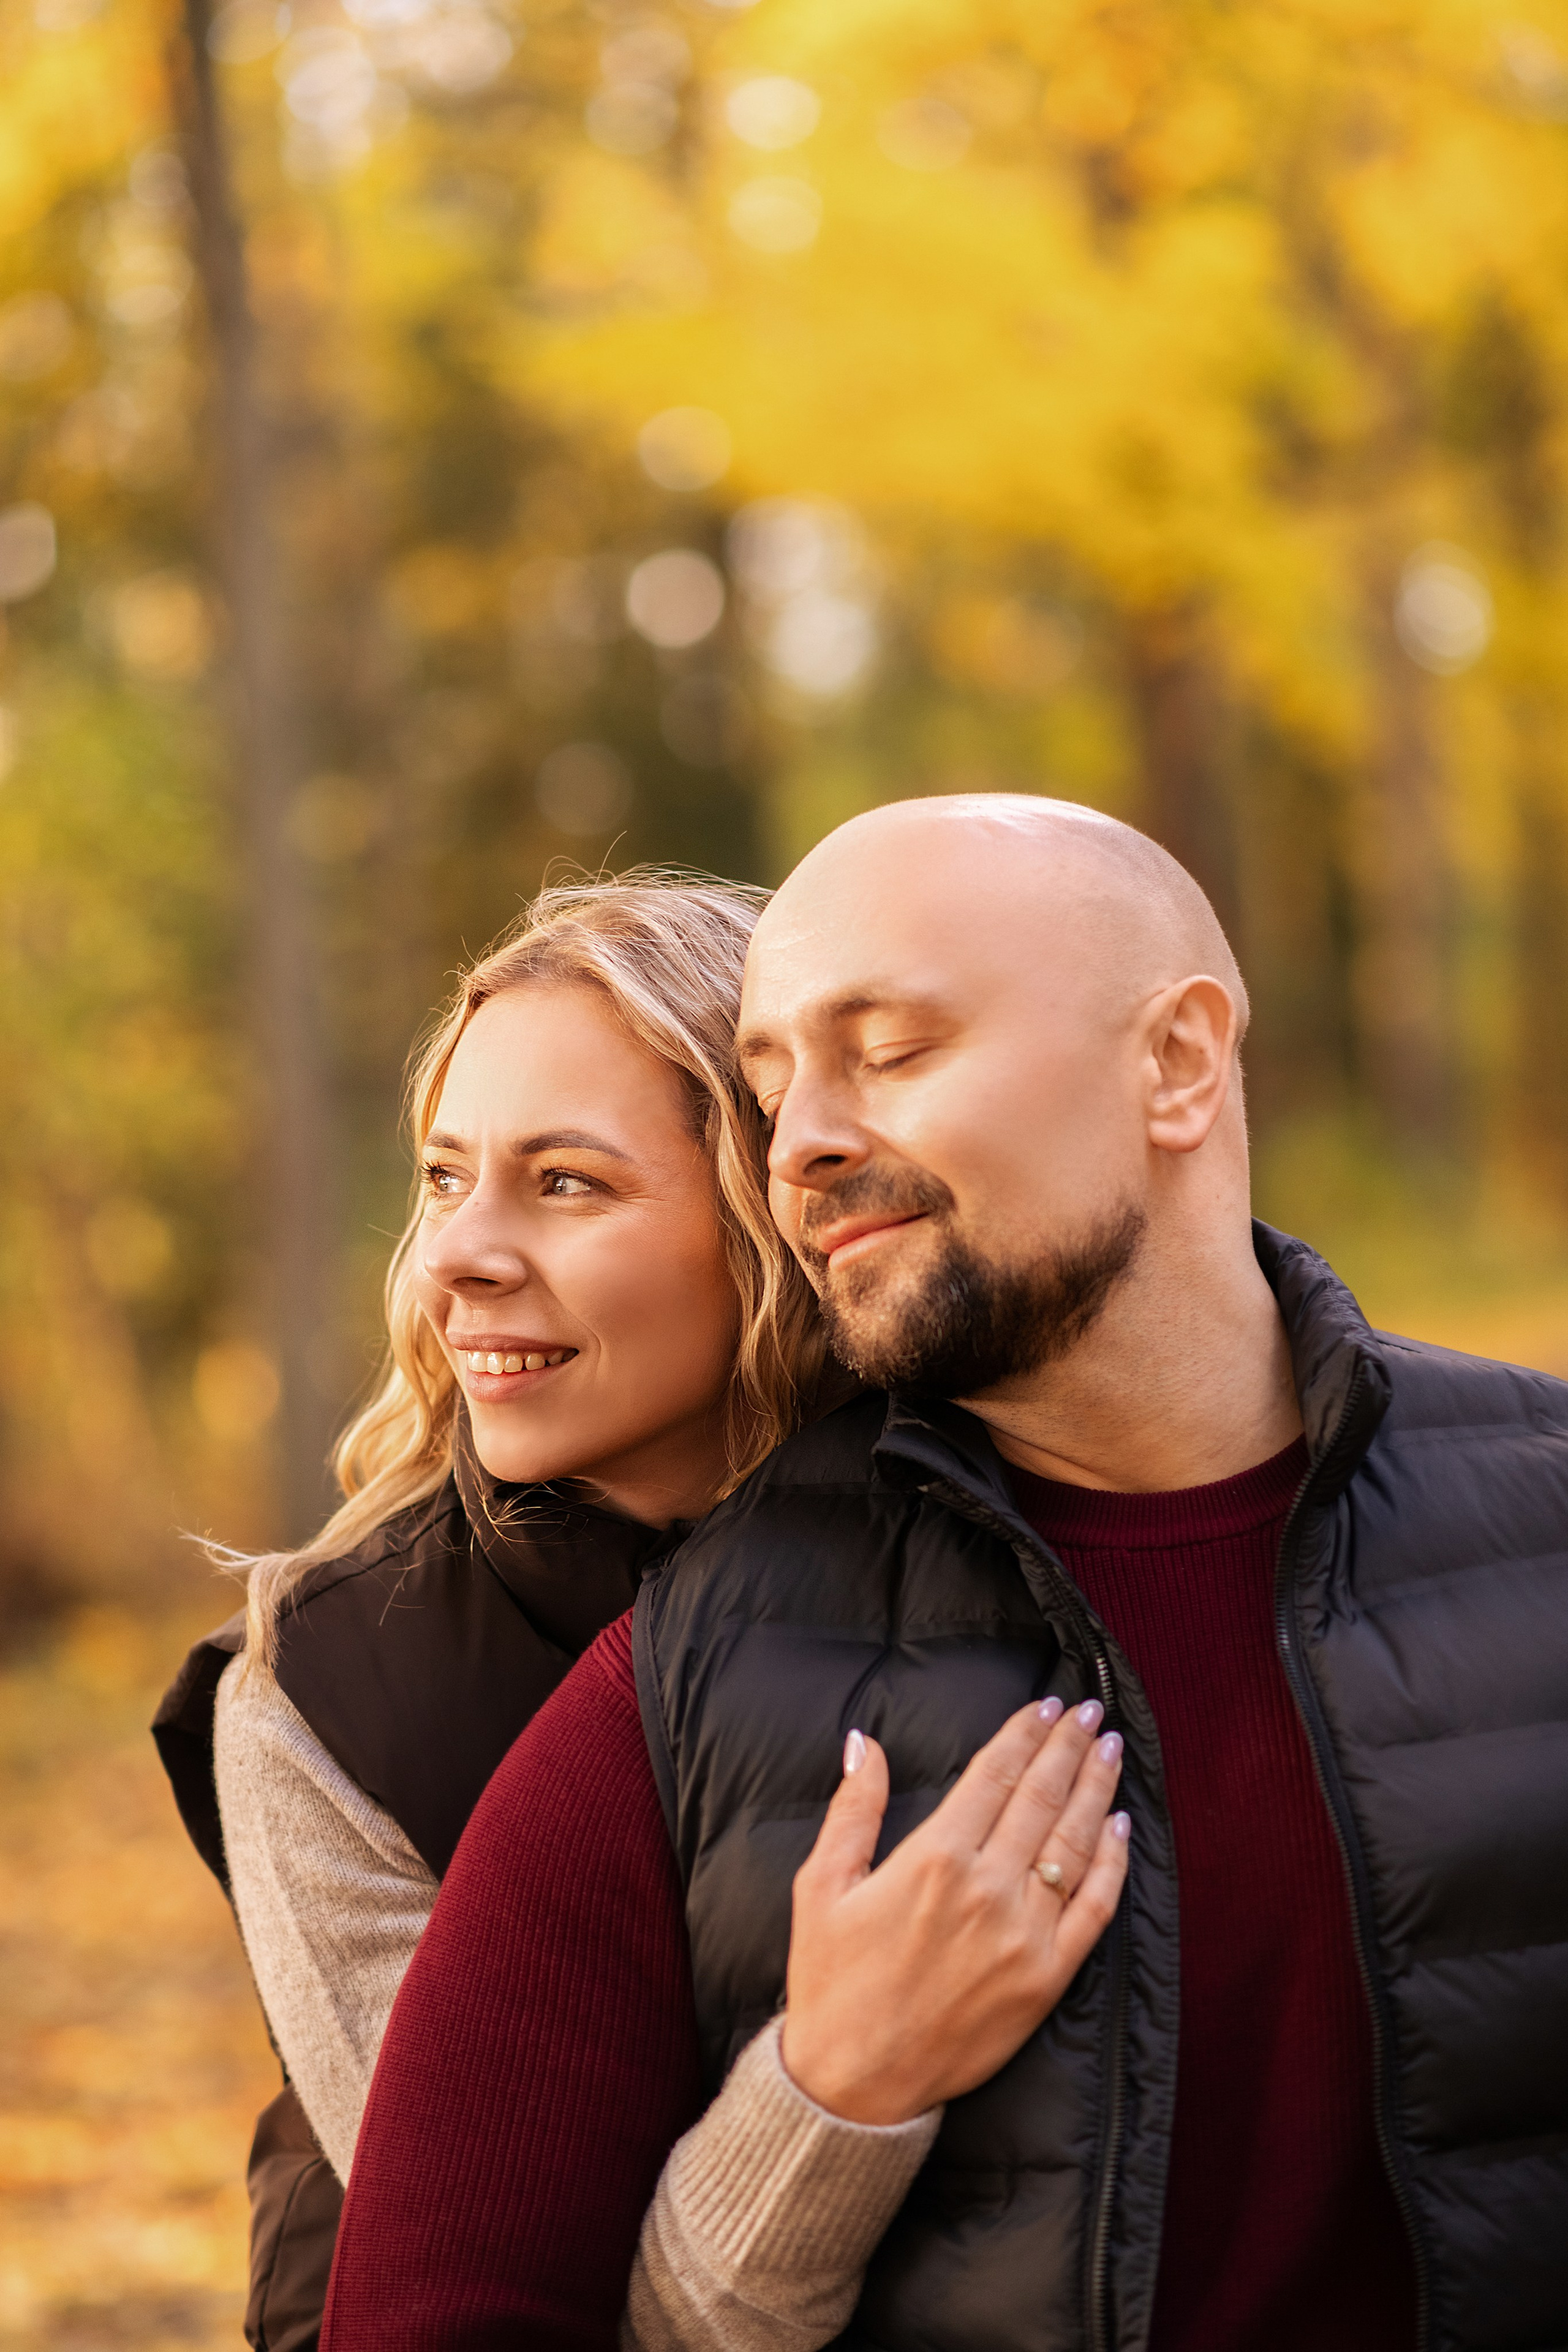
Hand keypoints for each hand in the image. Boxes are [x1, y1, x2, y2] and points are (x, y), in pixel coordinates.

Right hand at [779, 1698, 1129, 2124]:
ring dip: (1097, 1789)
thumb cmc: (831, 1983)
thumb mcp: (821, 1886)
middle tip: (1092, 1711)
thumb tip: (867, 1742)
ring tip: (1110, 1750)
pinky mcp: (1046, 1980)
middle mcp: (987, 1889)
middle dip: (1070, 1747)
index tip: (1048, 1704)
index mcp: (933, 1859)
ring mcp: (1024, 1936)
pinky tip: (1119, 1828)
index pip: (995, 1774)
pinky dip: (1113, 1865)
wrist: (855, 2084)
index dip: (1025, 1733)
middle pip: (1042, 1797)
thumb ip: (853, 1809)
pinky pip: (1095, 1911)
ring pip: (1075, 1844)